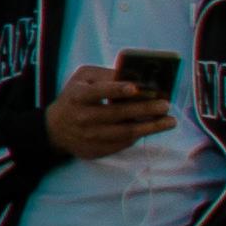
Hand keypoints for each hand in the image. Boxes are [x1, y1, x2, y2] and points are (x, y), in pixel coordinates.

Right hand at [47, 59, 170, 161]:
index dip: (116, 90)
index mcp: (77, 96)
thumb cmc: (74, 98)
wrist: (55, 129)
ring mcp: (89, 136)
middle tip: (165, 105)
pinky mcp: (96, 150)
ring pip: (125, 132)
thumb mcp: (82, 79)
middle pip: (117, 114)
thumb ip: (105, 75)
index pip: (97, 92)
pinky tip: (152, 128)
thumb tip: (134, 78)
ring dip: (150, 127)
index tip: (135, 88)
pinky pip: (123, 144)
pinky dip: (140, 135)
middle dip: (144, 109)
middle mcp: (82, 117)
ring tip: (170, 121)